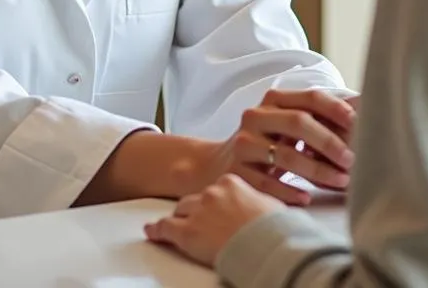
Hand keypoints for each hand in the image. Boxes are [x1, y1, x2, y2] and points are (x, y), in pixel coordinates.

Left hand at [145, 173, 281, 267]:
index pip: (216, 189)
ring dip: (180, 218)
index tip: (216, 206)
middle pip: (196, 199)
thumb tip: (269, 207)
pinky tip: (152, 232)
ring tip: (175, 225)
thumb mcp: (273, 205)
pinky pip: (166, 228)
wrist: (267, 245)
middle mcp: (212, 192)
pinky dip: (157, 230)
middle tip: (200, 219)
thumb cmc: (275, 229)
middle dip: (196, 209)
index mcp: (232, 182)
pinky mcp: (187, 233)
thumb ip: (261, 201)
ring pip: (181, 211)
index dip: (214, 201)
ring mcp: (198, 211)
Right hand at [192, 88, 355, 204]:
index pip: (309, 97)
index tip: (358, 125)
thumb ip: (315, 118)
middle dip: (330, 142)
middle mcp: (255, 116)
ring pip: (286, 156)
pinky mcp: (235, 171)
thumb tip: (362, 112)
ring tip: (340, 182)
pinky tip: (306, 198)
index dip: (335, 109)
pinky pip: (267, 183)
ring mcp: (243, 144)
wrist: (213, 164)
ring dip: (317, 171)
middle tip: (352, 161)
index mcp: (272, 100)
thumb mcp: (284, 125)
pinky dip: (290, 192)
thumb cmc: (265, 144)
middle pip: (299, 122)